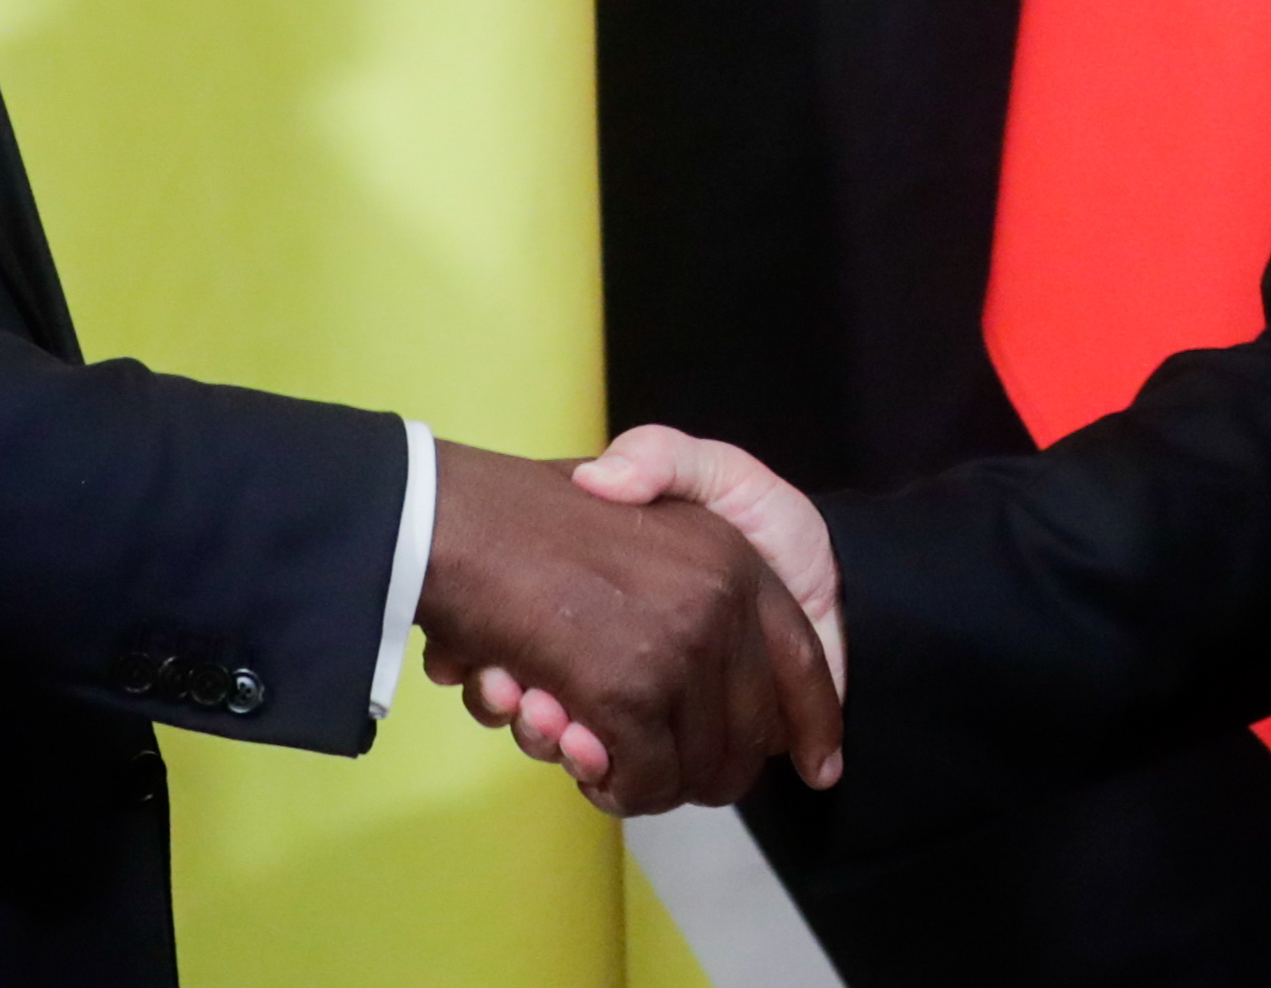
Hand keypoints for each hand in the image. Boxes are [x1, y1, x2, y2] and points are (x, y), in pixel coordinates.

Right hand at [413, 439, 840, 815]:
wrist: (451, 515)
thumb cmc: (532, 511)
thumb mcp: (641, 486)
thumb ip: (702, 565)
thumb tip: (746, 654)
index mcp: (735, 556)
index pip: (803, 661)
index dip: (813, 721)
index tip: (819, 768)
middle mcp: (723, 599)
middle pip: (749, 736)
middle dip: (698, 769)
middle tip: (628, 755)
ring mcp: (680, 646)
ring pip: (693, 769)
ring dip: (636, 777)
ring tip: (568, 736)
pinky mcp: (628, 689)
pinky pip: (641, 781)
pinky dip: (605, 784)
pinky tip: (556, 736)